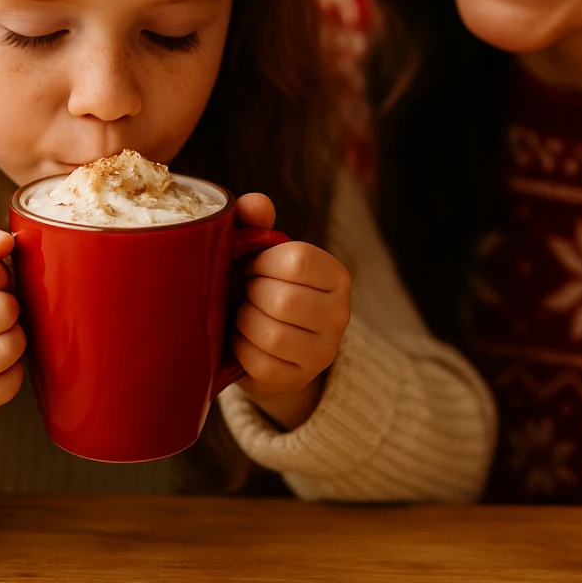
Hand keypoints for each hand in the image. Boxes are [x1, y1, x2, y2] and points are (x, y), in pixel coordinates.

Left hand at [229, 193, 350, 429]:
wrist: (264, 344)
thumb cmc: (260, 286)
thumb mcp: (259, 252)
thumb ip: (255, 221)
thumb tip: (256, 204)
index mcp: (336, 276)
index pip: (298, 260)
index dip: (262, 262)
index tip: (251, 266)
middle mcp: (341, 314)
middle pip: (284, 301)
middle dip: (251, 294)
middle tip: (245, 293)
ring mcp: (324, 351)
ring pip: (273, 336)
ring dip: (244, 322)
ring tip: (242, 314)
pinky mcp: (300, 378)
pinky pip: (261, 364)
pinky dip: (241, 349)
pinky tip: (241, 340)